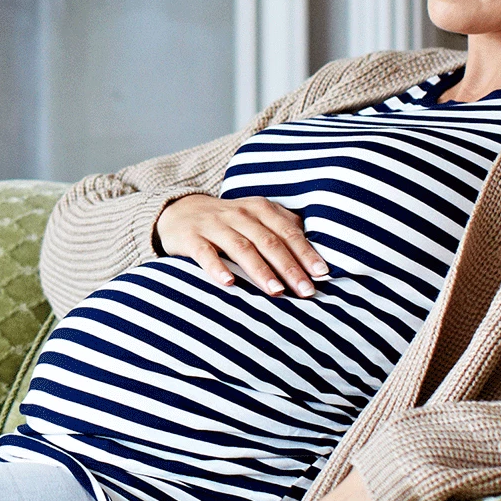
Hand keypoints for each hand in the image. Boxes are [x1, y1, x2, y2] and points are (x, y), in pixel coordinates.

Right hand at [154, 194, 328, 296]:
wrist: (179, 211)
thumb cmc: (228, 222)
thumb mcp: (256, 217)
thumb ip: (283, 228)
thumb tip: (316, 253)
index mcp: (260, 208)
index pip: (288, 232)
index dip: (306, 252)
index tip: (322, 275)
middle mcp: (239, 214)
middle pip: (269, 241)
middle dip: (289, 267)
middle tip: (305, 291)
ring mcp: (214, 225)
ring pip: (241, 247)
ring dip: (260, 270)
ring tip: (275, 292)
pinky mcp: (191, 237)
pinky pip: (205, 253)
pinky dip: (217, 268)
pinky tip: (229, 283)